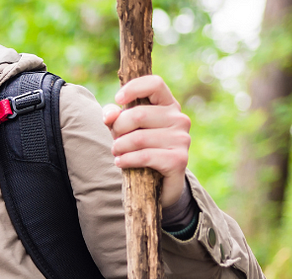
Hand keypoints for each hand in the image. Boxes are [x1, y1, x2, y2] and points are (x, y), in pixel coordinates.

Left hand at [102, 75, 191, 209]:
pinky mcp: (179, 160)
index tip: (118, 99)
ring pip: (138, 137)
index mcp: (168, 105)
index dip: (133, 88)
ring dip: (119, 147)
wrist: (160, 182)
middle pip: (138, 114)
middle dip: (118, 128)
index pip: (154, 83)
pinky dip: (127, 160)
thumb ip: (114, 117)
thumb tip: (109, 115)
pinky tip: (121, 162)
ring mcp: (182, 139)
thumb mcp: (125, 129)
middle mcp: (179, 119)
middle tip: (115, 140)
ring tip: (117, 153)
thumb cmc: (140, 148)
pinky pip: (145, 156)